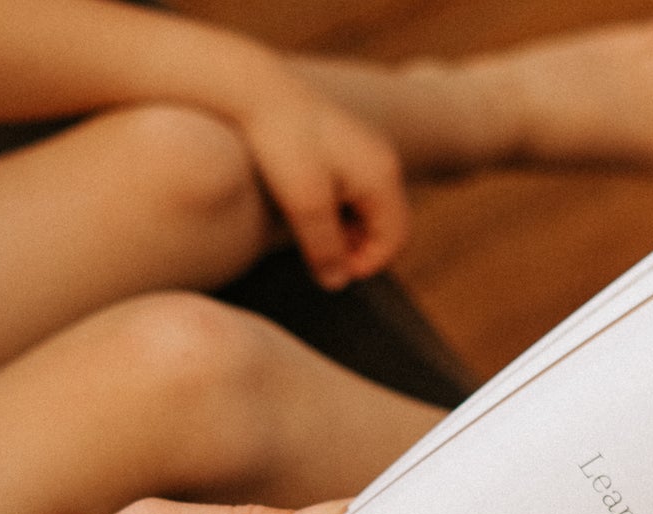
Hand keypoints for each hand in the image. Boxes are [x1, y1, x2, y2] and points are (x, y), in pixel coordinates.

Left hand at [233, 77, 407, 288]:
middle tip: (318, 255)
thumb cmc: (282, 145)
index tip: (329, 270)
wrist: (258, 90)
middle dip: (358, 249)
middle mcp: (384, 161)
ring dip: (347, 232)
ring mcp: (370, 151)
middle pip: (388, 227)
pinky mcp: (350, 147)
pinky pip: (357, 192)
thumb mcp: (303, 204)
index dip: (366, 265)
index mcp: (382, 175)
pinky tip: (308, 207)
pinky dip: (339, 210)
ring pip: (371, 212)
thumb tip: (337, 285)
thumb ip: (324, 248)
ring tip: (310, 230)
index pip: (394, 240)